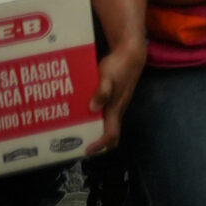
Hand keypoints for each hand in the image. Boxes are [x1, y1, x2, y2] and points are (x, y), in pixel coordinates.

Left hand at [86, 39, 147, 157]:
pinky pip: (103, 115)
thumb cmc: (119, 66)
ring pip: (106, 125)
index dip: (100, 144)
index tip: (86, 150)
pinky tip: (80, 112)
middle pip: (110, 134)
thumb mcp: (107, 77)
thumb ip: (102, 91)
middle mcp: (116, 110)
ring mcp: (116, 104)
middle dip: (96, 143)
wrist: (131, 54)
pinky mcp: (113, 98)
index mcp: (116, 108)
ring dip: (94, 131)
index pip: (111, 134)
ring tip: (74, 130)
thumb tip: (93, 108)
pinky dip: (93, 119)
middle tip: (76, 144)